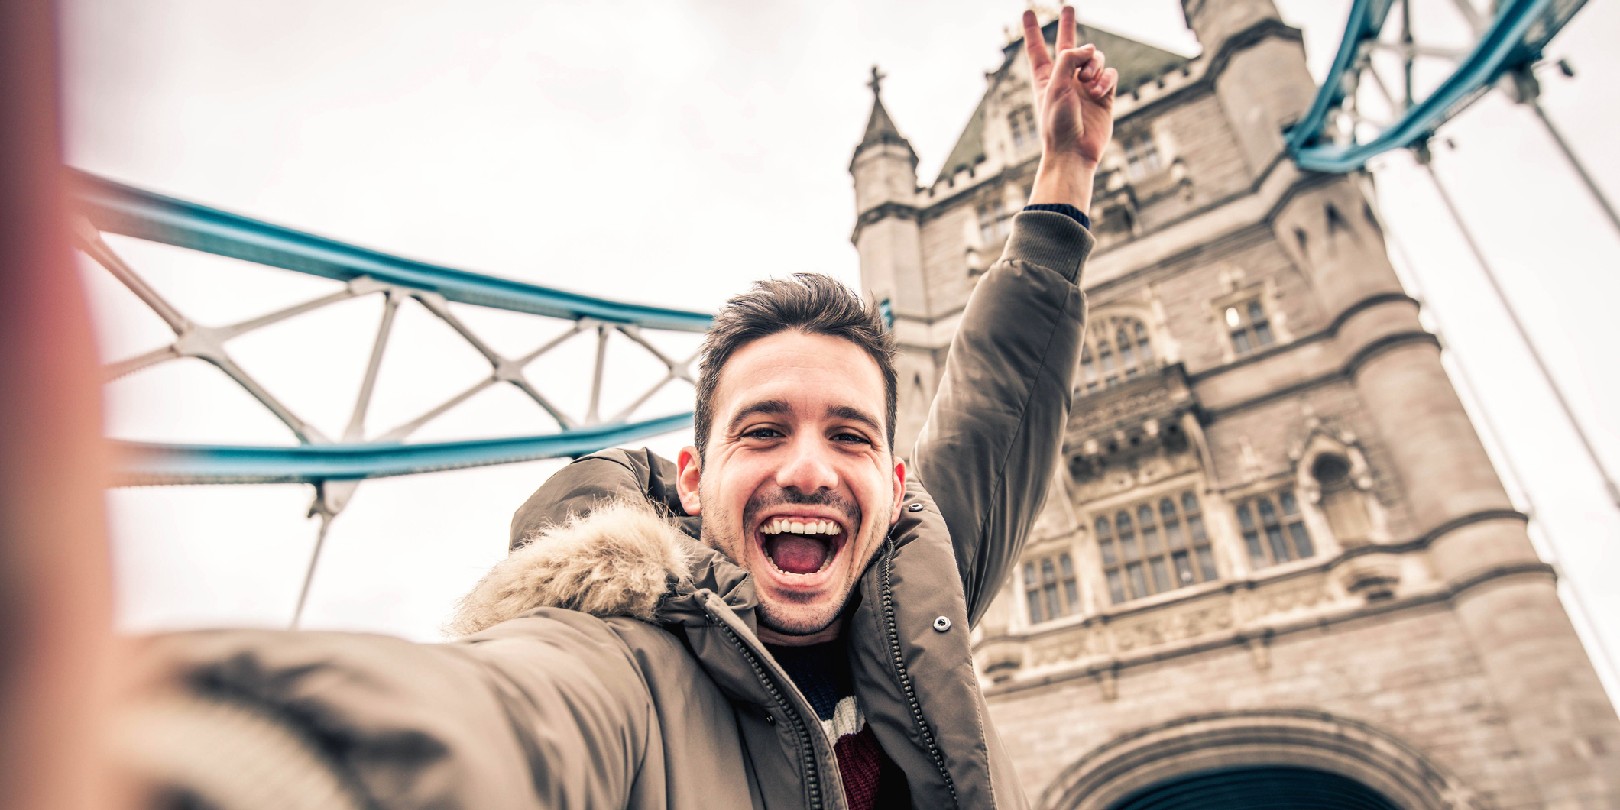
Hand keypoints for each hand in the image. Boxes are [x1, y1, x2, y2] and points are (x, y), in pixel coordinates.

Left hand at [1024, 6, 1117, 208]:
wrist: (1075, 152)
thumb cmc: (1057, 123)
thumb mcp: (1055, 86)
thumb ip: (1068, 59)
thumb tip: (1089, 49)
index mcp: (1045, 77)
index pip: (1036, 48)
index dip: (1032, 30)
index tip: (1028, 11)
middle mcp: (1065, 78)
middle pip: (1067, 45)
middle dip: (1068, 25)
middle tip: (1068, 7)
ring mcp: (1086, 86)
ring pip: (1096, 58)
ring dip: (1094, 65)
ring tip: (1087, 82)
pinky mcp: (1105, 95)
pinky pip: (1110, 74)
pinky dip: (1105, 79)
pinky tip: (1098, 92)